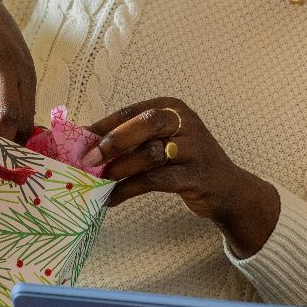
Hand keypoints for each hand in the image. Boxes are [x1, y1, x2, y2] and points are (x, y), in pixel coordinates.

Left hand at [82, 97, 280, 257]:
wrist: (227, 190)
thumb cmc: (186, 163)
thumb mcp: (164, 142)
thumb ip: (133, 140)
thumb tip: (86, 145)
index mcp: (173, 108)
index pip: (133, 110)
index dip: (104, 125)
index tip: (79, 140)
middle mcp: (186, 122)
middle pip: (147, 123)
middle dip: (114, 141)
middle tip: (89, 160)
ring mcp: (195, 148)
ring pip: (151, 153)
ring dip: (120, 169)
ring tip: (100, 182)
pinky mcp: (196, 176)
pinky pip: (156, 180)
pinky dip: (129, 190)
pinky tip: (113, 198)